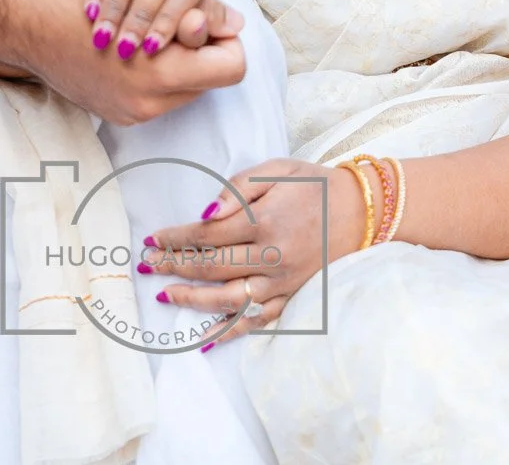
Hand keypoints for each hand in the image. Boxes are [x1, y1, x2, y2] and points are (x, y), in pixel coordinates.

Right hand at [0, 0, 246, 125]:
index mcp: (161, 69)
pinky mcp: (119, 116)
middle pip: (213, 78)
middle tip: (179, 25)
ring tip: (154, 36)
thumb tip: (235, 24)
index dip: (222, 37)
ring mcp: (134, 113)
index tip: (201, 18)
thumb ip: (194, 9)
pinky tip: (133, 51)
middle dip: (203, 50)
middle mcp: (150, 100)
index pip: (232, 65)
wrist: (26, 26)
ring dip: (180, 60)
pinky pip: (162, 97)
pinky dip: (156, 72)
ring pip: (191, 88)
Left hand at [140, 159, 371, 347]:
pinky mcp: (292, 297)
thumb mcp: (276, 170)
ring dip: (193, 299)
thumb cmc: (314, 185)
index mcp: (264, 221)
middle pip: (211, 267)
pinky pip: (257, 320)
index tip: (151, 239)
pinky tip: (206, 338)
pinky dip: (231, 331)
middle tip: (147, 265)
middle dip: (174, 266)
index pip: (207, 233)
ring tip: (165, 296)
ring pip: (229, 299)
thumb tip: (206, 210)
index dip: (175, 238)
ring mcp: (283, 282)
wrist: (361, 212)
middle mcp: (272, 256)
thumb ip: (238, 187)